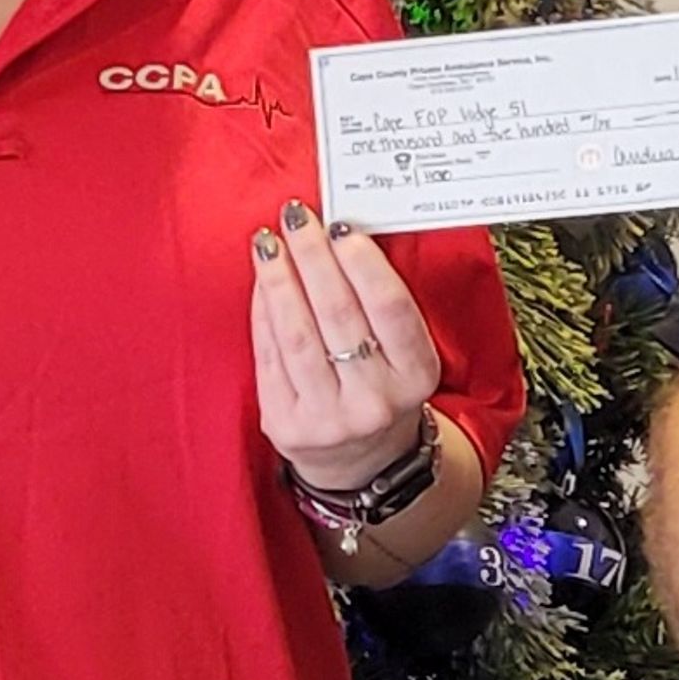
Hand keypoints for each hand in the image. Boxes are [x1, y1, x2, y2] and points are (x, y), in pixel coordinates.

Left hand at [251, 200, 440, 489]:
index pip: (391, 309)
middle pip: (338, 314)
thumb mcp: (404, 353)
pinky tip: (262, 281)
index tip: (341, 228)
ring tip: (269, 243)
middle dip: (313, 257)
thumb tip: (339, 236)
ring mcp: (328, 418)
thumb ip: (380, 302)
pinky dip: (263, 311)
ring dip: (279, 278)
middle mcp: (375, 401)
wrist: (361, 461)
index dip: (364, 264)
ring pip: (297, 334)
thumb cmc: (382, 386)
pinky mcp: (286, 425)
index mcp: (416, 377)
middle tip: (296, 219)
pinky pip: (268, 356)